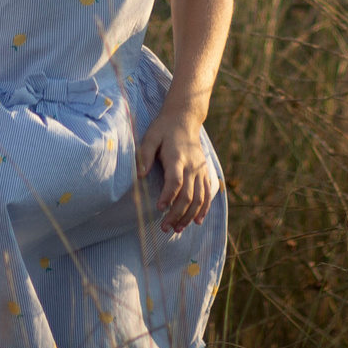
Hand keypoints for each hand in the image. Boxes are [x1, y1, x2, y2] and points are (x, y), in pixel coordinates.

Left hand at [136, 105, 217, 234]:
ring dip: (189, 216)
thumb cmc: (164, 129)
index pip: (175, 181)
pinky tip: (197, 221)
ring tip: (177, 229)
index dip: (168, 196)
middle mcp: (192, 166)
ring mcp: (201, 170)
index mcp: (178, 158)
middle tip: (164, 227)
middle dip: (176, 214)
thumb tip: (139, 175)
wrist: (185, 118)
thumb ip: (144, 155)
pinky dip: (203, 209)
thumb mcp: (150, 136)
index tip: (159, 208)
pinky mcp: (205, 172)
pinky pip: (207, 194)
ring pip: (199, 198)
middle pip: (187, 195)